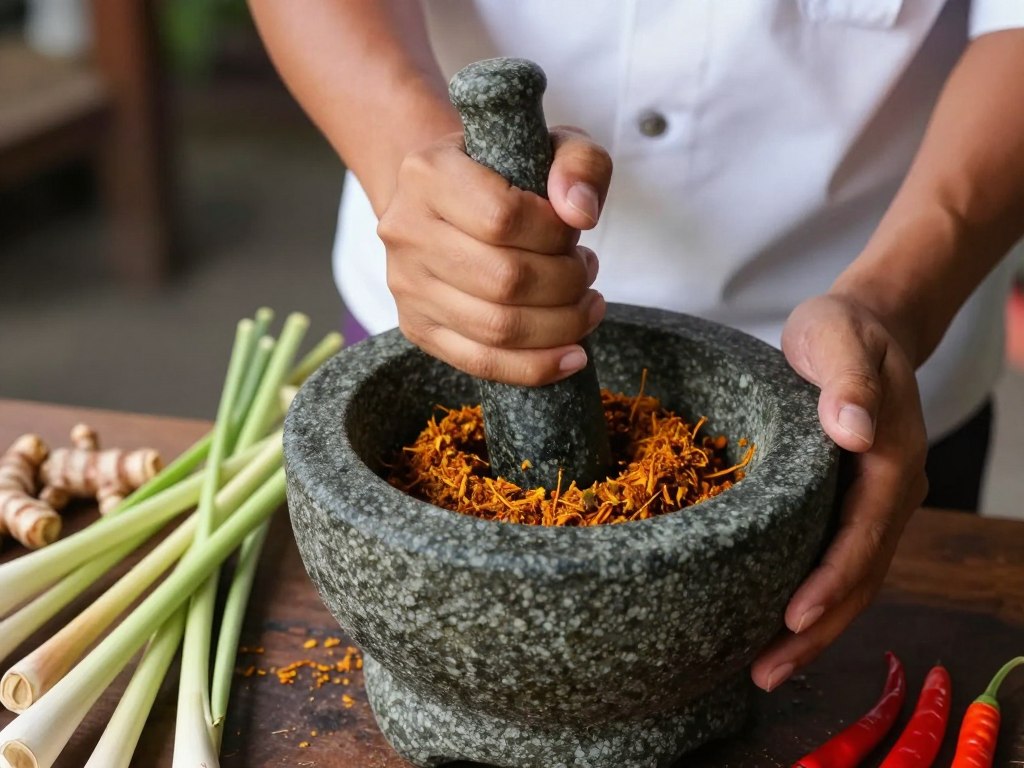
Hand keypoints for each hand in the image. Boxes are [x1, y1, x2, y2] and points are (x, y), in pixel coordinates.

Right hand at [377, 127, 612, 384]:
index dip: (555, 235)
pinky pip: (481, 363)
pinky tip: (572, 356)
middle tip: (587, 272)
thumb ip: (580, 164)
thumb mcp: (551, 146)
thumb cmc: (503, 173)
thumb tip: (581, 212)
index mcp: (428, 174)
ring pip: (496, 328)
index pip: (502, 218)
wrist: (444, 199)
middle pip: (504, 281)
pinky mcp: (417, 328)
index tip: (574, 232)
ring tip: (584, 304)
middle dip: (566, 284)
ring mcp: (407, 286)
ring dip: (560, 325)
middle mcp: (406, 231)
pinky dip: (535, 367)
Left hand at [751, 294, 928, 690]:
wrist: (863, 328)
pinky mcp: (850, 505)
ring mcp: (874, 502)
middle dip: (816, 630)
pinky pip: (836, 562)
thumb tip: (853, 430)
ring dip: (813, 628)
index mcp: (890, 458)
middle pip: (859, 575)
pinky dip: (811, 597)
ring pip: (850, 579)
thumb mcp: (839, 337)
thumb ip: (848, 380)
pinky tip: (773, 624)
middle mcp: (891, 491)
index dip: (831, 581)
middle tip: (766, 672)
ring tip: (765, 669)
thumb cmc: (843, 331)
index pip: (863, 534)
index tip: (792, 619)